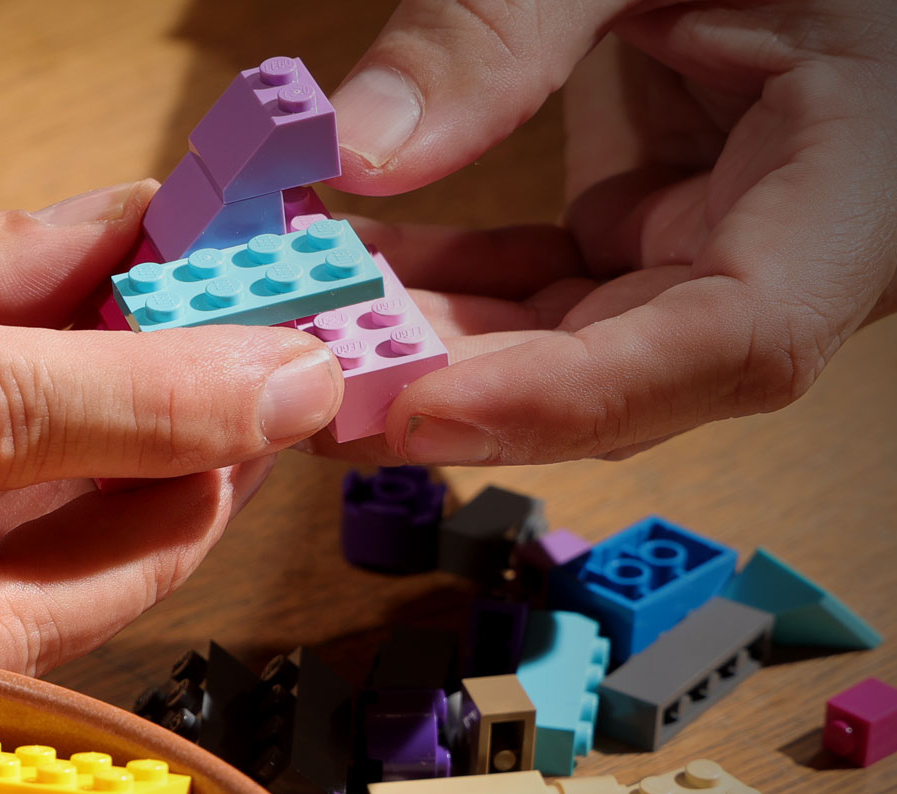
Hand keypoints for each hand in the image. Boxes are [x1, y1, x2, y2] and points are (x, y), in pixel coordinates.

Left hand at [320, 0, 896, 464]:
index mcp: (858, 180)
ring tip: (302, 315)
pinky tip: (341, 260)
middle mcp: (796, 243)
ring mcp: (715, 242)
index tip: (417, 406)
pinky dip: (437, 282)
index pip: (737, 341)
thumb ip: (504, 27)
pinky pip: (535, 290)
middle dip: (454, 387)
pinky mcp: (651, 226)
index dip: (571, 395)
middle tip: (304, 379)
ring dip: (425, 341)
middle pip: (625, 374)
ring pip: (561, 347)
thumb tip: (353, 147)